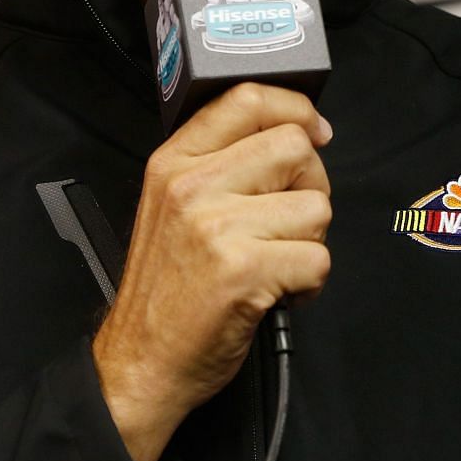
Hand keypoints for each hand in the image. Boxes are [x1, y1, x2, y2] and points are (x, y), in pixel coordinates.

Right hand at [92, 83, 332, 460]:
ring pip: (316, 206)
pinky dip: (310, 283)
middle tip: (289, 221)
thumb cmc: (168, 290)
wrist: (142, 362)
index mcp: (175, 161)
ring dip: (309, 242)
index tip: (316, 132)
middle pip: (295, 146)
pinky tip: (277, 292)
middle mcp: (193, 184)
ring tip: (274, 263)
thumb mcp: (173, 205)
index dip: (297, 109)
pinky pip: (318, 258)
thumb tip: (297, 133)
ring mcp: (217, 225)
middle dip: (311, 185)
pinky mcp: (244, 269)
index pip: (248, 98)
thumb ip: (221, 162)